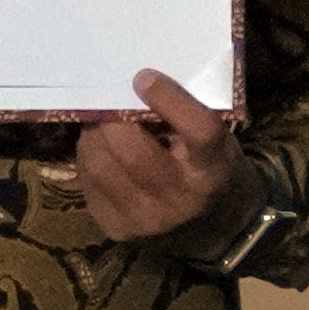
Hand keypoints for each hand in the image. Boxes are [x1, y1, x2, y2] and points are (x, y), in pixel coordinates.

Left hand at [74, 70, 243, 245]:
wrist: (217, 233)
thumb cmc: (215, 173)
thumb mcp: (219, 144)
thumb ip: (186, 118)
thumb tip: (135, 84)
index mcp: (214, 172)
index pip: (197, 130)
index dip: (169, 100)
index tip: (144, 77)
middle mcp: (179, 200)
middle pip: (133, 150)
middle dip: (112, 119)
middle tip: (108, 102)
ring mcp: (144, 220)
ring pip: (101, 165)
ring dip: (94, 138)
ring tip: (102, 126)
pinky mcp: (116, 229)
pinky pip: (89, 183)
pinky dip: (90, 160)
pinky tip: (102, 153)